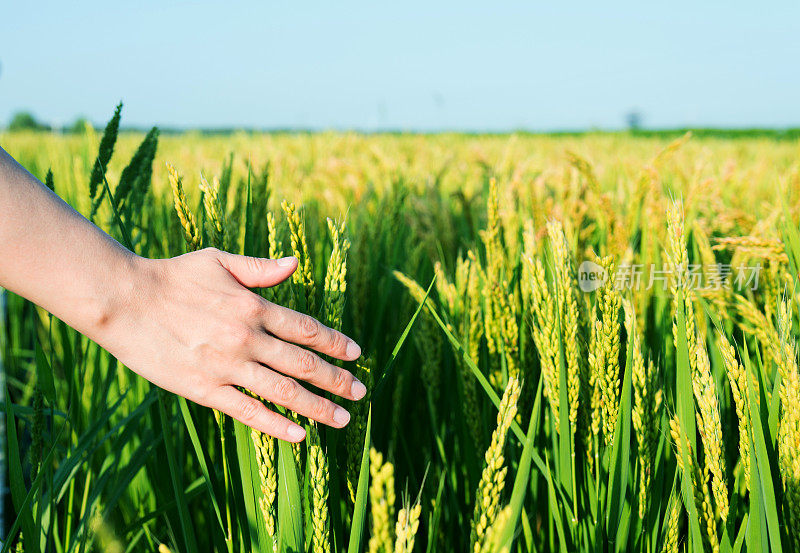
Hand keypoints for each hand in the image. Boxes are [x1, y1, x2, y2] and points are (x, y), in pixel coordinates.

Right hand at [93, 247, 364, 441]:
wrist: (123, 300)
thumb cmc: (172, 276)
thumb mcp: (219, 261)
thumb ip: (261, 268)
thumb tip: (296, 263)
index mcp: (254, 305)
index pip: (306, 328)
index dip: (334, 342)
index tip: (356, 354)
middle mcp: (247, 337)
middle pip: (303, 363)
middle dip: (336, 379)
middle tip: (360, 392)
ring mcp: (226, 365)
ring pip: (283, 390)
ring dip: (317, 406)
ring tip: (342, 419)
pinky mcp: (204, 388)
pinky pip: (247, 411)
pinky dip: (275, 424)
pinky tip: (299, 435)